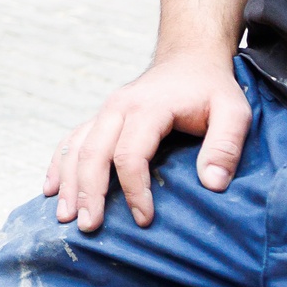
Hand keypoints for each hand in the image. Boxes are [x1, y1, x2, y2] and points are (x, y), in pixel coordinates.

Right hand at [44, 51, 248, 230]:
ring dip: (68, 183)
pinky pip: (71, 140)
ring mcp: (104, 112)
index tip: (144, 220)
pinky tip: (52, 188)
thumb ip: (225, 147)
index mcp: (146, 108)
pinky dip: (58, 165)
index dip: (133, 190)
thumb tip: (212, 185)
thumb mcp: (234, 113)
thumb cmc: (212, 89)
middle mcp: (116, 108)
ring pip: (75, 148)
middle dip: (88, 192)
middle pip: (92, 153)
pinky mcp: (100, 118)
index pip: (129, 154)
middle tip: (88, 226)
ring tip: (65, 216)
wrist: (189, 60)